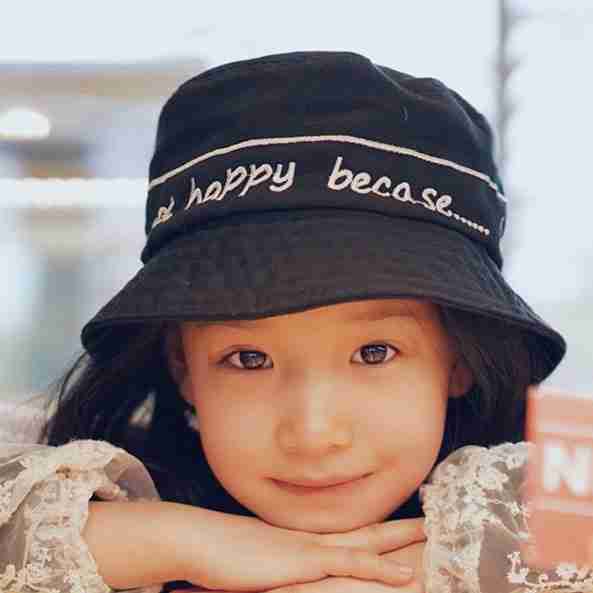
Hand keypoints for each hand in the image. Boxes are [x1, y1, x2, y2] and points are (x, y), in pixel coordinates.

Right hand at [169, 542, 425, 592]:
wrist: (200, 541)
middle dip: (402, 528)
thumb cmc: (223, 555)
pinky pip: (350, 564)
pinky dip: (379, 567)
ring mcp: (311, 547)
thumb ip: (280, 564)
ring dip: (402, 539)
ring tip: (433, 534)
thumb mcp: (259, 562)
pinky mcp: (303, 562)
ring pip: (368, 541)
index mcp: (306, 538)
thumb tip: (288, 570)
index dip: (380, 528)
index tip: (405, 525)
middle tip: (433, 520)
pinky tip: (406, 573)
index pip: (352, 532)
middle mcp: (314, 537)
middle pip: (368, 530)